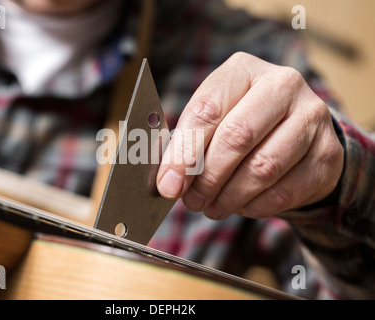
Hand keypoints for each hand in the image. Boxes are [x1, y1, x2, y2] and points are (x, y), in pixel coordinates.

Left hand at [156, 52, 343, 219]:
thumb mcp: (214, 119)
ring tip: (212, 207)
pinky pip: (286, 191)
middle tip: (192, 202)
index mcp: (243, 70)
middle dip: (208, 178)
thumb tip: (168, 182)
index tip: (168, 185)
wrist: (299, 130)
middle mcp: (282, 85)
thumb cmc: (244, 122)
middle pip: (237, 137)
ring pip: (263, 168)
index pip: (207, 111)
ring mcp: (311, 118)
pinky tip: (242, 206)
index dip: (184, 153)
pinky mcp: (327, 153)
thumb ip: (190, 144)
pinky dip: (256, 206)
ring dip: (230, 197)